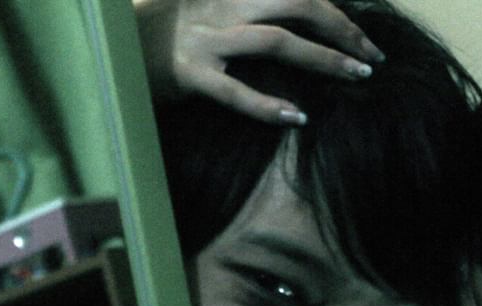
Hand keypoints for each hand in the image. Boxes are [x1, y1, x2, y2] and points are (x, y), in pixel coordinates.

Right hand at [134, 0, 384, 124]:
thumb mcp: (210, 3)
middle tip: (371, 58)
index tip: (363, 36)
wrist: (109, 44)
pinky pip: (235, 92)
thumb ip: (252, 7)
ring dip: (323, 58)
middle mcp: (221, 4)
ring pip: (276, 41)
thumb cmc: (167, 27)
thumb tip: (300, 16)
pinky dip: (268, 105)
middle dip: (342, 29)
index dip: (336, 10)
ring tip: (356, 77)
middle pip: (297, 3)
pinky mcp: (189, 74)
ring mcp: (206, 38)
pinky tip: (296, 117)